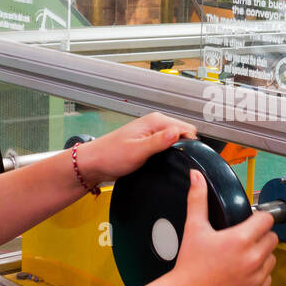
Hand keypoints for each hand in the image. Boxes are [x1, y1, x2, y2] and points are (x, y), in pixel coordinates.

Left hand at [79, 112, 197, 184]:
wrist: (94, 163)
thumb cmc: (110, 155)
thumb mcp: (137, 151)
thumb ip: (159, 142)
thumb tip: (178, 133)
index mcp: (155, 121)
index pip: (186, 128)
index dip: (190, 143)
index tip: (189, 156)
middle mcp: (155, 124)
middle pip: (183, 133)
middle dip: (185, 147)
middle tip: (180, 162)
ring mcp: (152, 133)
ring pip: (176, 140)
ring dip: (176, 150)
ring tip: (173, 163)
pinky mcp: (149, 143)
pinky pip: (167, 146)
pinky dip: (169, 153)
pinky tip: (165, 162)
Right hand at [169, 170, 276, 285]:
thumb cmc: (190, 265)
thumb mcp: (194, 228)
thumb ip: (198, 199)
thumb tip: (196, 177)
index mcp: (241, 239)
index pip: (267, 220)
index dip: (259, 218)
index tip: (253, 221)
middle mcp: (253, 259)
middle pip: (272, 239)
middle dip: (260, 237)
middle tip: (243, 241)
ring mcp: (257, 278)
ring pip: (271, 259)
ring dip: (261, 256)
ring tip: (241, 258)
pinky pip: (267, 279)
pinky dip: (258, 276)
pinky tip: (241, 274)